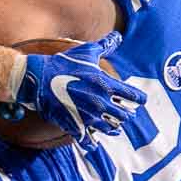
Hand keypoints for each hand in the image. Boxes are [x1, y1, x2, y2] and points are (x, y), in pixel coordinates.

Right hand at [7, 32, 144, 144]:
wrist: (40, 80)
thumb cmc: (64, 64)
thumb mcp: (87, 52)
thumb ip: (105, 45)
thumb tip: (118, 37)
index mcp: (107, 85)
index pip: (133, 95)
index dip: (139, 98)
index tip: (140, 100)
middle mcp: (101, 103)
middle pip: (124, 115)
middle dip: (125, 114)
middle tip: (126, 114)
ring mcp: (88, 116)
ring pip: (110, 129)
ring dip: (113, 128)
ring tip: (115, 129)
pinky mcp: (75, 126)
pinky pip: (89, 140)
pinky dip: (93, 142)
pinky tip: (94, 143)